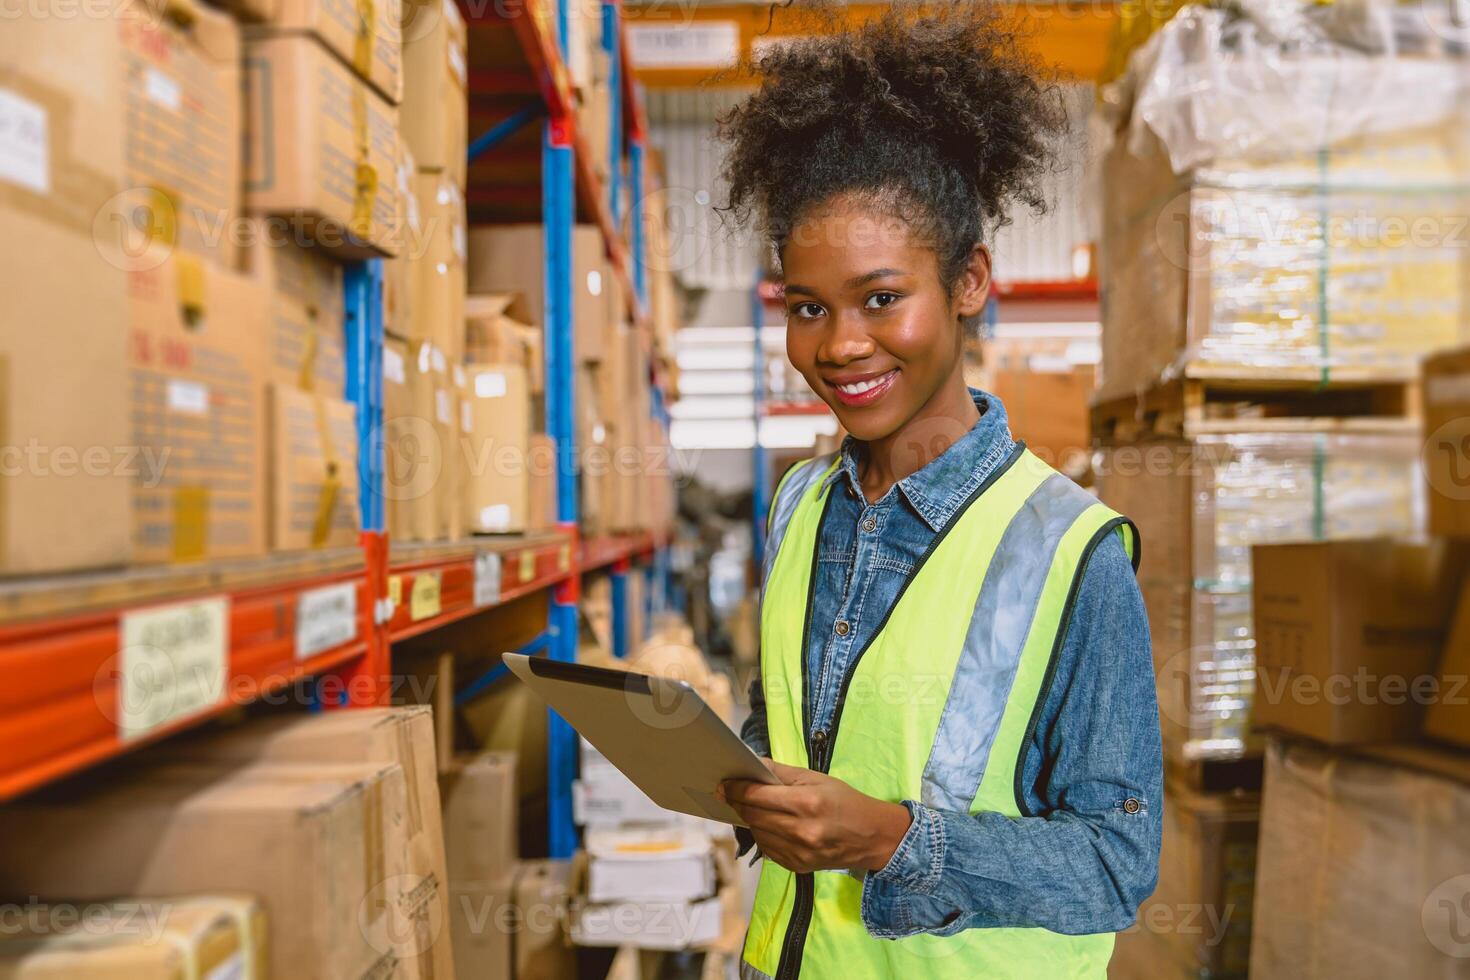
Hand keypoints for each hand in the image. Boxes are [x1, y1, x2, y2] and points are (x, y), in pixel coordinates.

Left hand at [718, 759, 911, 873]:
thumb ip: (782, 772)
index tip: (724, 783)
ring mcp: (799, 852)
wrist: (872, 837)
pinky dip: (763, 835)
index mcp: (806, 803)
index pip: (757, 795)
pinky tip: (768, 825)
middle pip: (753, 815)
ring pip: (757, 833)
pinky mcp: (797, 866)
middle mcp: (800, 830)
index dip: (736, 788)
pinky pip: (768, 849)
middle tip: (728, 793)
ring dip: (749, 820)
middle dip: (737, 802)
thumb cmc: (845, 802)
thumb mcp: (817, 778)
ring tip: (749, 807)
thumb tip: (753, 765)